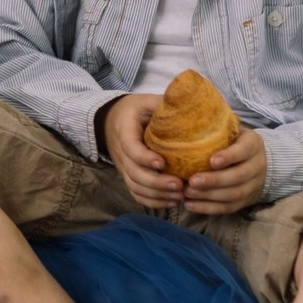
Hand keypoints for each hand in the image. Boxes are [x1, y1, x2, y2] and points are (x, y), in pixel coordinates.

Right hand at [99, 93, 186, 209]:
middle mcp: (121, 152)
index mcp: (124, 129)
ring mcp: (123, 166)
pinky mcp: (129, 176)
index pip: (130, 148)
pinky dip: (153, 201)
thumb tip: (189, 102)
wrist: (113, 119)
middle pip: (134, 173)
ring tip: (179, 194)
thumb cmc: (135, 110)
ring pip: (135, 187)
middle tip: (179, 184)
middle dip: (156, 182)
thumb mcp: (147, 101)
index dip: (144, 158)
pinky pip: (136, 194)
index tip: (163, 163)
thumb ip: (164, 103)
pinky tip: (171, 202)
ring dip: (157, 194)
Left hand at [180, 128, 266, 214]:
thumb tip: (190, 114)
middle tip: (192, 181)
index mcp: (253, 145)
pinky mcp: (246, 201)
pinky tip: (190, 205)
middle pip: (238, 177)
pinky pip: (228, 208)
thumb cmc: (236, 140)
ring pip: (233, 195)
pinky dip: (208, 208)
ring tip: (188, 193)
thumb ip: (218, 125)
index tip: (211, 161)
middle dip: (214, 181)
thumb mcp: (233, 129)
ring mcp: (253, 186)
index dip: (229, 157)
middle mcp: (257, 166)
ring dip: (209, 196)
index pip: (243, 151)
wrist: (262, 161)